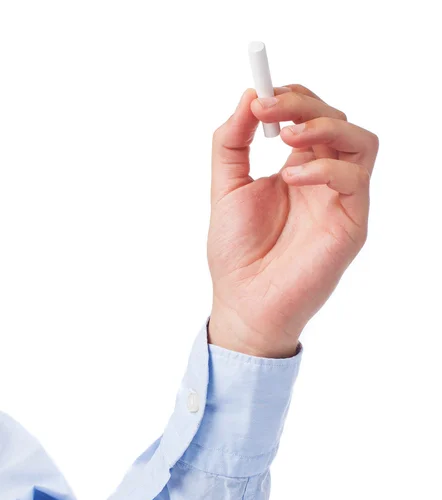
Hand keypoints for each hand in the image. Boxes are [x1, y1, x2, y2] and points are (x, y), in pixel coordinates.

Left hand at [207, 84, 378, 357]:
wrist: (245, 301)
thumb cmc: (236, 252)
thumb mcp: (225, 187)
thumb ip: (232, 142)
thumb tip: (247, 96)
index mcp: (296, 170)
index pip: (309, 117)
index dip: (291, 97)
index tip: (261, 94)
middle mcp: (323, 181)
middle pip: (336, 119)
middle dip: (302, 104)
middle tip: (268, 108)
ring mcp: (339, 200)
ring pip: (360, 140)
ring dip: (324, 126)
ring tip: (286, 137)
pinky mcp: (351, 222)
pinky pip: (355, 178)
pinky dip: (324, 167)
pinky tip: (291, 179)